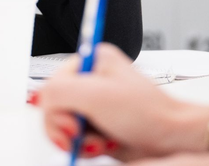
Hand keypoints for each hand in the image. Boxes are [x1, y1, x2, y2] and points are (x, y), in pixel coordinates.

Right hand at [39, 43, 208, 161]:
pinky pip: (76, 138)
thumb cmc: (146, 112)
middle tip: (82, 133)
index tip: (73, 119)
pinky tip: (103, 144)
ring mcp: (94, 104)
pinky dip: (86, 146)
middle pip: (55, 105)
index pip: (53, 82)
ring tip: (99, 139)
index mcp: (91, 60)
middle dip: (67, 126)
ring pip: (64, 125)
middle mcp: (91, 80)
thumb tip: (39, 98)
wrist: (170, 138)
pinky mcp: (98, 125)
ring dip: (79, 139)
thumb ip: (58, 91)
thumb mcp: (95, 95)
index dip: (58, 105)